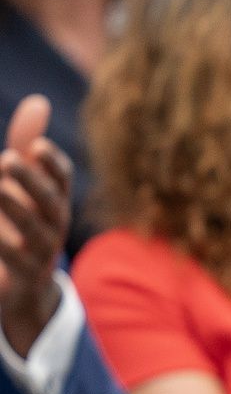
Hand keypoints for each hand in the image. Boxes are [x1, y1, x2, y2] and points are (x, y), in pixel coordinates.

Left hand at [0, 94, 73, 356]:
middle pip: (50, 205)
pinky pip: (13, 262)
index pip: (62, 181)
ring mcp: (40, 255)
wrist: (26, 291)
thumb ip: (27, 146)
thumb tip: (38, 102)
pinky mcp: (22, 278)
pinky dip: (2, 246)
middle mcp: (54, 228)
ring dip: (15, 212)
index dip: (53, 165)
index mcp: (55, 204)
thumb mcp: (27, 187)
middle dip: (31, 183)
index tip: (37, 147)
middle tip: (6, 160)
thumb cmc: (23, 225)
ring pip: (34, 234)